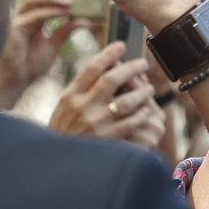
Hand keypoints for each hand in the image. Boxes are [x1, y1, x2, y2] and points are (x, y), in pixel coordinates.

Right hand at [0, 0, 87, 108]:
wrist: (18, 79)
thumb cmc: (33, 61)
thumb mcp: (55, 44)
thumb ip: (65, 30)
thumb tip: (83, 19)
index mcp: (33, 15)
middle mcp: (24, 14)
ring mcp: (19, 20)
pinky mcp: (17, 30)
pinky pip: (33, 16)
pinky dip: (50, 12)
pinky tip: (65, 12)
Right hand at [48, 41, 163, 148]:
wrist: (59, 162)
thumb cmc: (65, 132)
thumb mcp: (65, 108)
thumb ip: (81, 92)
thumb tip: (102, 70)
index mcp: (70, 95)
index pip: (91, 68)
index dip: (108, 54)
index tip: (121, 46)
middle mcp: (82, 106)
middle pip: (111, 79)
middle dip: (130, 68)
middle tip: (143, 63)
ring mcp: (95, 123)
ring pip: (125, 101)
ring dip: (141, 92)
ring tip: (149, 89)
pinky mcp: (108, 139)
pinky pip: (131, 122)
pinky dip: (141, 114)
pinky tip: (147, 110)